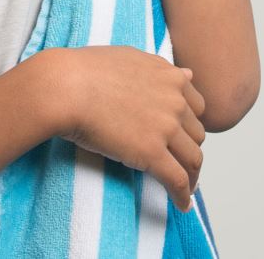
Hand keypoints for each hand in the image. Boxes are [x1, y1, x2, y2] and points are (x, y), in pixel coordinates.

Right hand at [55, 45, 206, 211]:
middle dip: (189, 149)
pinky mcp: (152, 153)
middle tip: (179, 161)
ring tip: (185, 187)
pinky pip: (178, 180)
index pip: (196, 107)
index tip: (182, 136)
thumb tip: (187, 75)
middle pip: (196, 134)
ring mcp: (166, 128)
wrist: (67, 88)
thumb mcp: (131, 58)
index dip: (189, 124)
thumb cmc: (87, 71)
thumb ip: (161, 69)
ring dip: (192, 175)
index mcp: (170, 77)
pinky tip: (181, 204)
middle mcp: (175, 101)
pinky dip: (183, 195)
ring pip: (193, 158)